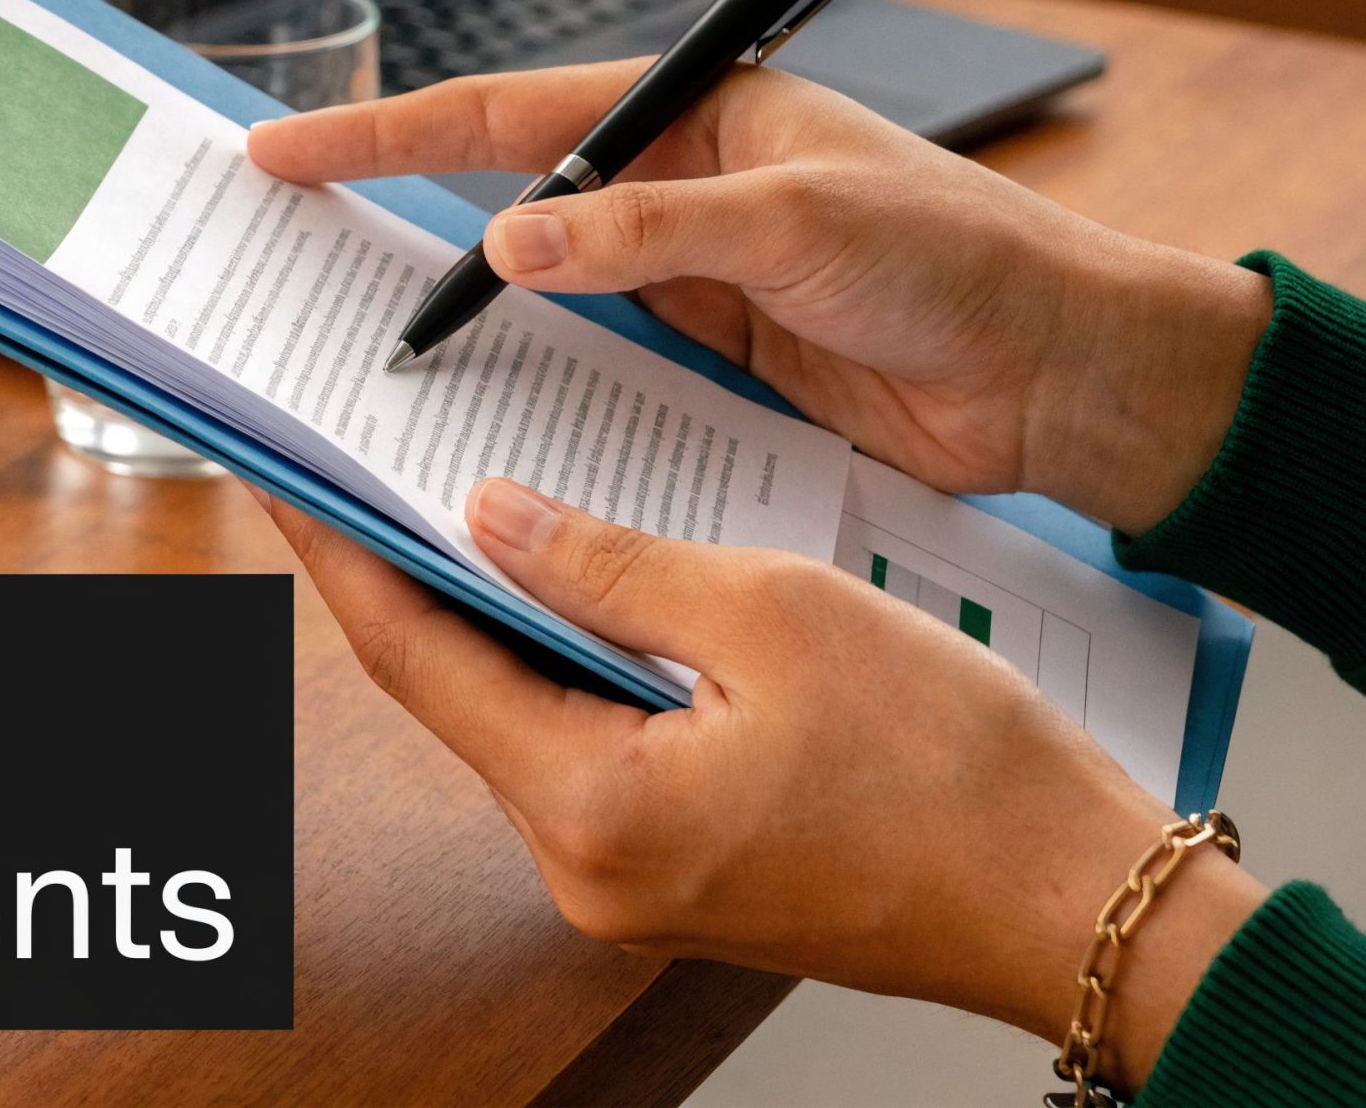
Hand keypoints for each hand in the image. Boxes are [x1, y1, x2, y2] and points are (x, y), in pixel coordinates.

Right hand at [249, 63, 1274, 534]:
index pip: (515, 117)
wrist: (1059, 376)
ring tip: (369, 352)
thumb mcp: (798, 224)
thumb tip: (511, 238)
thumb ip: (648, 233)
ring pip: (548, 297)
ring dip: (470, 324)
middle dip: (406, 225)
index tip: (291, 153)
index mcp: (700, 118)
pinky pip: (602, 370)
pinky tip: (490, 421)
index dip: (393, 135)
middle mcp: (684, 192)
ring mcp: (695, 283)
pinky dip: (544, 392)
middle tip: (300, 258)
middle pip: (513, 202)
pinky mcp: (717, 364)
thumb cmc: (961, 262)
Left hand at [251, 477, 1266, 1091]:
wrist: (1078, 901)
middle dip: (415, 575)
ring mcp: (631, 884)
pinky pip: (592, 751)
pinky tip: (586, 592)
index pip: (414, 658)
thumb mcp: (773, 616)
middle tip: (372, 464)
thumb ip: (610, 565)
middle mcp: (585, 868)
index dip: (342, 553)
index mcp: (590, 809)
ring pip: (527, 720)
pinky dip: (575, 668)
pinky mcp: (682, 875)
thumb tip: (492, 517)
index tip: (287, 474)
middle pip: (460, 694)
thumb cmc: (958, 773)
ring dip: (503, 618)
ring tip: (471, 502)